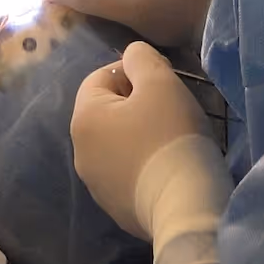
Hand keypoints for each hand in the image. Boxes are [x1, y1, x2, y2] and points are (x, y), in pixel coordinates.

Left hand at [71, 42, 231, 263]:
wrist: (184, 205)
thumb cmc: (170, 135)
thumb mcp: (160, 82)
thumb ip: (141, 58)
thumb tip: (132, 55)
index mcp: (83, 118)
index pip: (100, 78)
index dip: (132, 72)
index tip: (163, 81)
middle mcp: (80, 152)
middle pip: (107, 112)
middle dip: (136, 104)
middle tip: (171, 108)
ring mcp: (95, 185)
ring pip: (117, 144)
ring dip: (139, 136)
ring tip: (172, 139)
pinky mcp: (115, 208)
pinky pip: (128, 174)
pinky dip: (144, 165)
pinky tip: (168, 168)